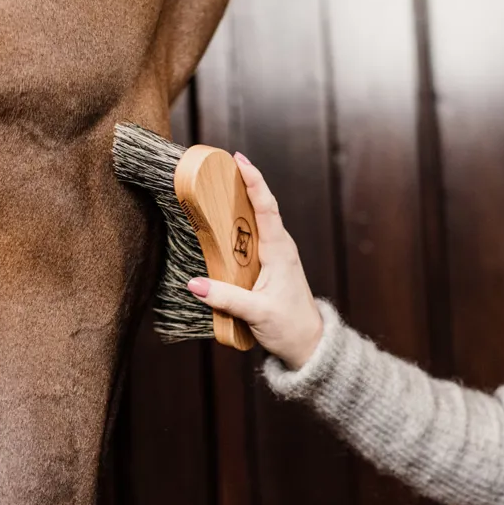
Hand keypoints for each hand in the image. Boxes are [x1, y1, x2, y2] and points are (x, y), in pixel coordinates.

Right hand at [187, 152, 323, 369]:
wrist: (309, 344)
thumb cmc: (289, 327)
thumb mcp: (256, 313)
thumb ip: (226, 298)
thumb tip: (194, 284)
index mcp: (280, 251)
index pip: (266, 207)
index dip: (254, 181)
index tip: (239, 160)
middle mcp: (279, 246)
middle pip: (260, 205)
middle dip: (242, 181)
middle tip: (219, 164)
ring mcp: (276, 254)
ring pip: (257, 219)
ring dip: (239, 201)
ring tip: (217, 184)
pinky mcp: (269, 264)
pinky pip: (253, 235)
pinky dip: (238, 222)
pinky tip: (222, 220)